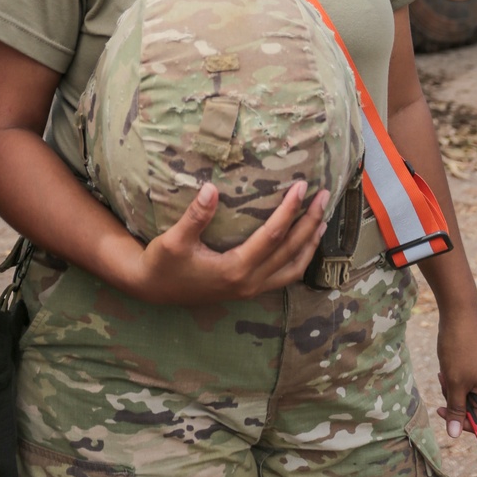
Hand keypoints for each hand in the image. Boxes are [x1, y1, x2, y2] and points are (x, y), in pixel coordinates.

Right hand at [127, 180, 328, 305]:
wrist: (152, 289)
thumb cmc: (162, 263)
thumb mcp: (174, 239)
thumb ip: (195, 216)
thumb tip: (211, 188)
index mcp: (235, 269)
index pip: (273, 235)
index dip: (289, 209)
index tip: (301, 186)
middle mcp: (249, 282)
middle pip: (291, 251)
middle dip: (310, 222)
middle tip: (324, 196)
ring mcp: (250, 289)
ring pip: (293, 268)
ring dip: (310, 244)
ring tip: (322, 220)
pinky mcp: (247, 290)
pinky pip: (283, 276)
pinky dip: (299, 259)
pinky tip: (303, 245)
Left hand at [435, 302, 476, 439]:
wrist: (459, 315)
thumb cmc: (458, 350)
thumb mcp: (454, 383)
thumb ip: (456, 410)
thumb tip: (454, 435)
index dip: (462, 424)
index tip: (443, 412)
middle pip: (471, 409)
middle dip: (453, 401)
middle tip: (443, 385)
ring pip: (464, 395)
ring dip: (450, 389)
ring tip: (443, 373)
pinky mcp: (475, 365)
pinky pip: (463, 381)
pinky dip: (452, 379)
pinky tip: (445, 368)